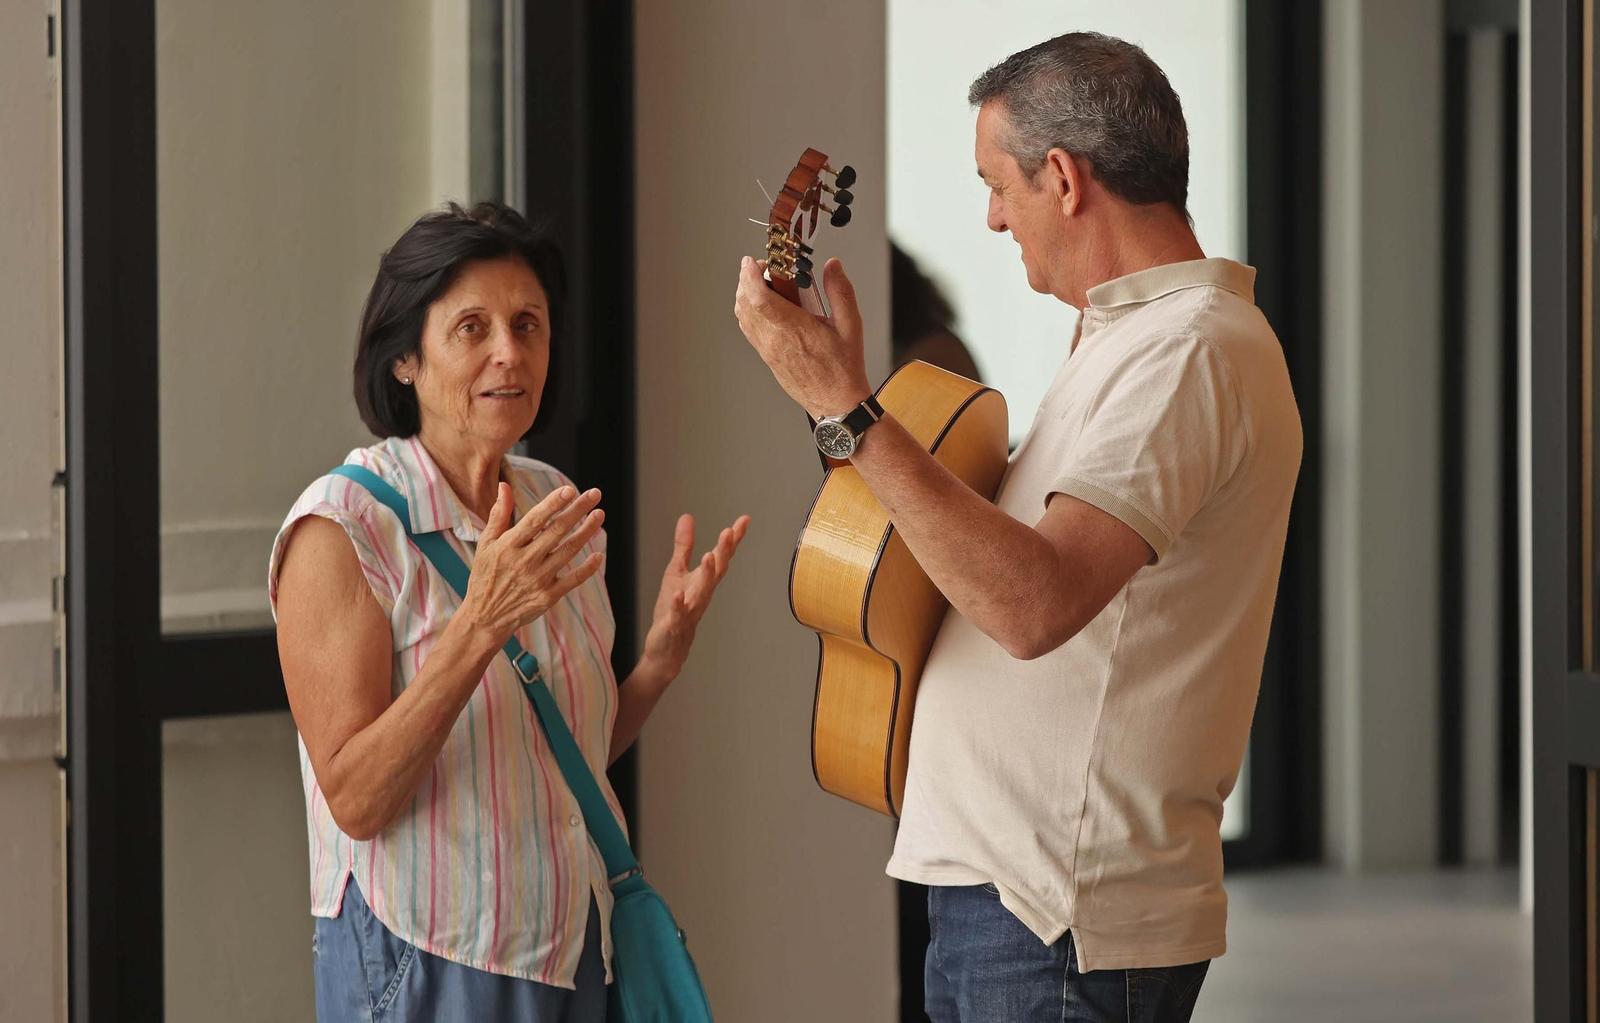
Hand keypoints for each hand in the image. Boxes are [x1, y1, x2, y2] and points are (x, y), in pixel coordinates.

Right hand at [458, 483, 605, 643]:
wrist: (485, 617)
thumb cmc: (486, 576)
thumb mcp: (486, 545)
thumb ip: (499, 515)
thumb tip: (504, 486)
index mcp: (508, 546)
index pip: (535, 519)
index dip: (553, 503)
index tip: (569, 490)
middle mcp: (525, 561)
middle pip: (557, 530)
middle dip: (578, 509)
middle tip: (595, 493)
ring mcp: (538, 579)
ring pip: (569, 550)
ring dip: (588, 531)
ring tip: (600, 514)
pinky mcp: (548, 596)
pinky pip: (574, 579)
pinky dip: (589, 567)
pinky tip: (599, 554)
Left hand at [638, 513, 750, 687]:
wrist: (668, 648)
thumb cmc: (675, 610)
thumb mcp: (677, 571)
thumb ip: (683, 545)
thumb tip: (687, 517)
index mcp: (704, 580)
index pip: (722, 556)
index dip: (733, 538)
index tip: (744, 520)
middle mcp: (702, 593)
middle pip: (717, 571)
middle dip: (723, 551)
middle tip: (730, 532)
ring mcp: (691, 609)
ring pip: (702, 591)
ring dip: (706, 575)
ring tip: (708, 556)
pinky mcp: (675, 623)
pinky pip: (679, 613)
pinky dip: (679, 604)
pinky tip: (679, 593)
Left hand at [733, 255, 872, 418]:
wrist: (835, 402)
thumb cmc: (843, 368)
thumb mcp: (851, 325)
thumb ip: (841, 292)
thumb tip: (833, 266)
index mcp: (794, 329)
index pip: (760, 298)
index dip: (750, 276)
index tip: (751, 261)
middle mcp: (774, 339)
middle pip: (745, 302)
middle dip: (748, 278)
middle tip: (765, 267)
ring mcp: (767, 348)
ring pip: (742, 314)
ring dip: (746, 293)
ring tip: (765, 283)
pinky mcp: (766, 356)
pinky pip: (748, 328)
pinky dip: (748, 310)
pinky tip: (764, 304)